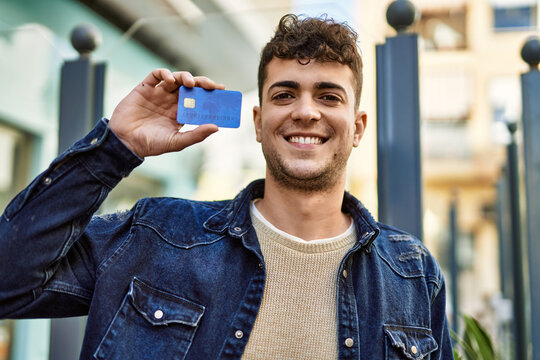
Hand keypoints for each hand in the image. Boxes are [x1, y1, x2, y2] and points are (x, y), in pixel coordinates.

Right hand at [109, 69, 224, 157]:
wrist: (125, 143)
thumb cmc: (150, 144)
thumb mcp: (176, 142)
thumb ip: (196, 135)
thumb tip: (216, 127)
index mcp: (180, 113)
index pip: (199, 100)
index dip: (210, 94)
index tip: (222, 91)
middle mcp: (171, 101)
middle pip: (190, 87)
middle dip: (202, 83)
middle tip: (211, 86)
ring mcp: (158, 93)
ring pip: (176, 79)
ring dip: (185, 77)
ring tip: (190, 83)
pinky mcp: (144, 88)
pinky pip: (156, 75)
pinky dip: (165, 74)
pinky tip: (170, 80)